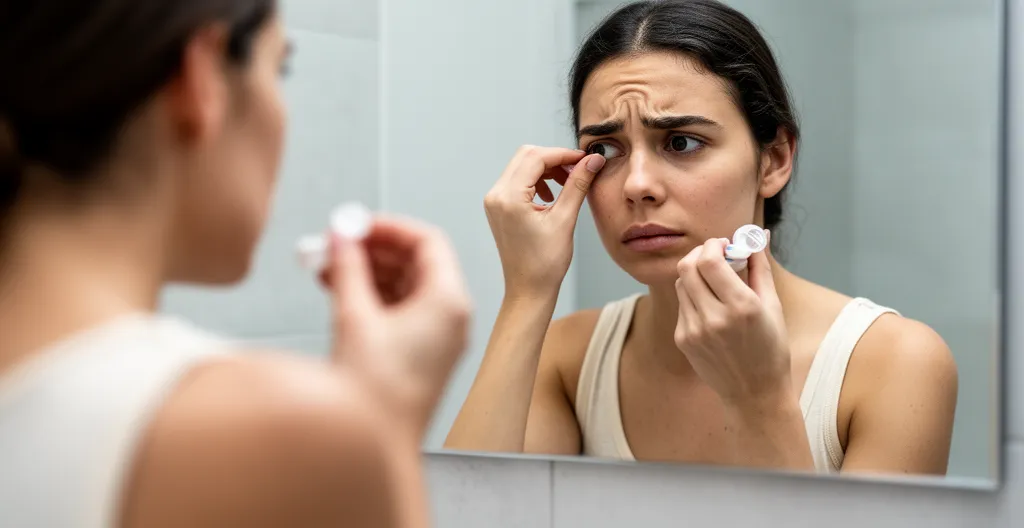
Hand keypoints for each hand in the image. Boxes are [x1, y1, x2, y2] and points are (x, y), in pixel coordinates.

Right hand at [323, 215, 472, 438]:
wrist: (376, 449)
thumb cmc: (375, 395)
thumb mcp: (355, 318)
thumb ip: (348, 269)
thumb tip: (341, 238)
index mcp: (448, 303)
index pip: (427, 242)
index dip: (388, 227)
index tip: (353, 223)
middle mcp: (450, 317)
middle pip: (415, 262)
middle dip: (372, 249)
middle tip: (333, 242)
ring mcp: (437, 336)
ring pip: (404, 285)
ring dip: (367, 271)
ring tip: (326, 265)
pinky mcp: (420, 352)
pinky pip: (399, 309)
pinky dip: (371, 295)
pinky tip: (337, 288)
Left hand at [483, 145, 605, 297]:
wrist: (528, 289)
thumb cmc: (545, 263)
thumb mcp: (565, 219)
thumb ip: (578, 185)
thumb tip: (593, 161)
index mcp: (509, 197)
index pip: (536, 157)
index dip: (563, 154)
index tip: (585, 159)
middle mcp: (496, 195)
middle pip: (526, 156)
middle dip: (554, 159)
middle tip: (578, 170)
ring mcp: (494, 201)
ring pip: (522, 167)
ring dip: (546, 169)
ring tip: (568, 184)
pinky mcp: (498, 207)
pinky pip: (517, 181)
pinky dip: (537, 180)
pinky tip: (552, 196)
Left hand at [673, 232, 791, 406]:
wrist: (754, 393)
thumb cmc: (770, 348)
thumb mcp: (773, 306)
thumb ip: (760, 268)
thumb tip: (755, 236)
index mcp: (741, 306)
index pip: (708, 260)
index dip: (712, 245)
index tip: (723, 245)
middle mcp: (714, 318)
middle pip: (687, 267)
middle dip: (699, 254)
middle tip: (714, 256)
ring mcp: (694, 330)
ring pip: (682, 284)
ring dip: (695, 274)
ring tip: (714, 281)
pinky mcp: (682, 339)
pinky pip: (682, 305)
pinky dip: (694, 296)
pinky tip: (711, 306)